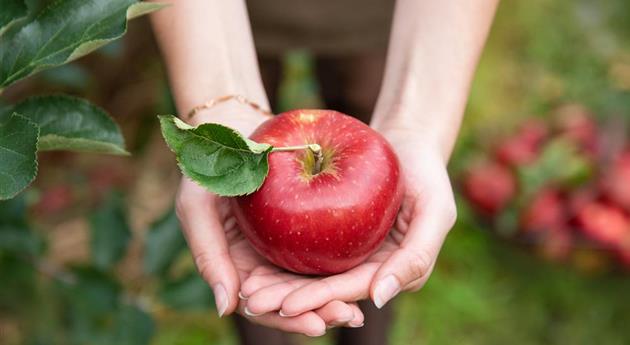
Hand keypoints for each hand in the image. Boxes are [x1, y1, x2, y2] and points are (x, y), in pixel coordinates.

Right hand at [175, 103, 364, 335]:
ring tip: (360, 308)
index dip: (288, 319)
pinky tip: (367, 273)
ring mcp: (285, 248)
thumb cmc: (208, 168)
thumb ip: (208, 255)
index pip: (263, 305)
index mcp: (238, 268)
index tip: (316, 324)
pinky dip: (342, 266)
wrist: (233, 132)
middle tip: (349, 316)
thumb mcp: (198, 206)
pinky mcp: (305, 228)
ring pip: (312, 282)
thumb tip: (226, 307)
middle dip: (320, 313)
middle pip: (294, 300)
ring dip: (336, 297)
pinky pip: (324, 251)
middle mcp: (263, 264)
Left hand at [239, 126, 456, 316]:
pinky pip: (305, 248)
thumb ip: (416, 256)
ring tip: (247, 292)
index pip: (351, 290)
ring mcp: (349, 252)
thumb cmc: (427, 174)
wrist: (407, 143)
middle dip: (289, 299)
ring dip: (279, 285)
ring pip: (311, 274)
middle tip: (253, 302)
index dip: (319, 299)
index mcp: (392, 272)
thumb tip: (380, 297)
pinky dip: (281, 259)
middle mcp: (368, 268)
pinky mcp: (334, 234)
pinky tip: (254, 262)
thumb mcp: (434, 211)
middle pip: (325, 289)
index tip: (285, 305)